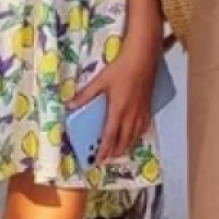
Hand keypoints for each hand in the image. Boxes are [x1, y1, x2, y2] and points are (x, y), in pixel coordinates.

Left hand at [68, 34, 160, 163]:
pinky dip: (138, 135)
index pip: (110, 137)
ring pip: (135, 136)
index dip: (104, 150)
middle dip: (115, 152)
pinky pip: (144, 127)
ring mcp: (141, 111)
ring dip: (127, 146)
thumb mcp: (100, 80)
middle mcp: (131, 115)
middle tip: (107, 158)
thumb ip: (85, 95)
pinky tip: (136, 135)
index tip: (98, 160)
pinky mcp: (149, 106)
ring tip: (120, 151)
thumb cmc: (121, 68)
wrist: (143, 57)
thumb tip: (70, 105)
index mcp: (117, 111)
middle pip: (124, 141)